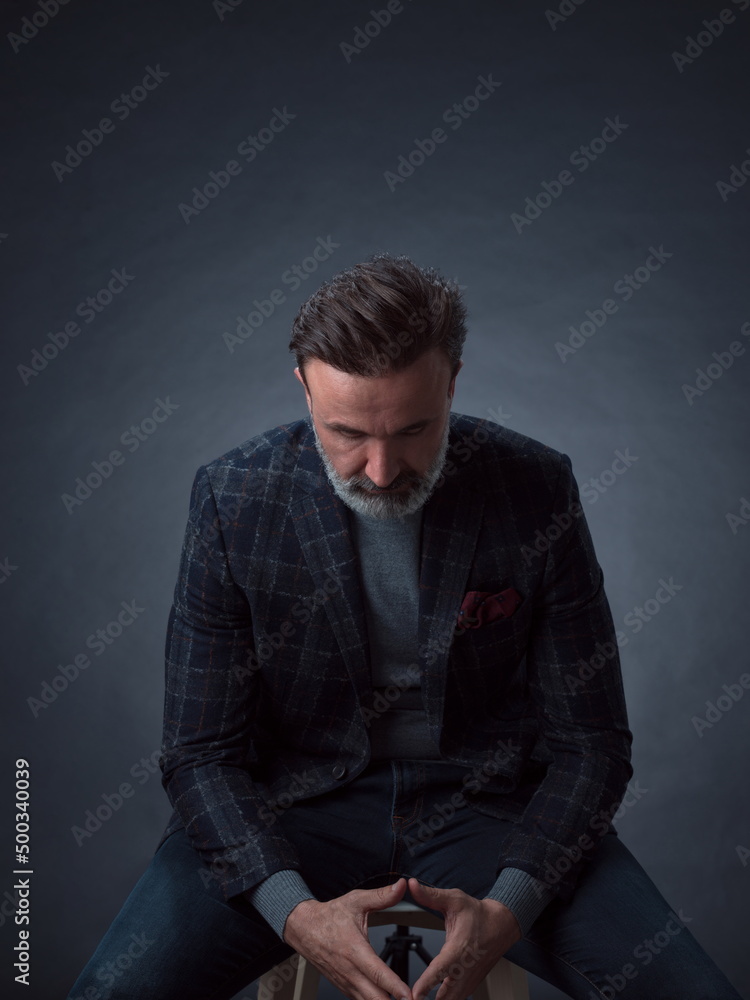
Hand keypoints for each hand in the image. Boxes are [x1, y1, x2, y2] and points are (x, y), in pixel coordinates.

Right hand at [283, 877, 412, 999]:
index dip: (394, 987)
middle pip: (373, 997)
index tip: (408, 995)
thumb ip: (381, 896)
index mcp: (354, 949)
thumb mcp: (356, 900)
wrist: (304, 928)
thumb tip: (401, 886)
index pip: (377, 972)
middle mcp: (349, 970)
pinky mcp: (343, 986)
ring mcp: (345, 981)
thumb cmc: (330, 915)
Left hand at [408, 878, 521, 999]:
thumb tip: (412, 885)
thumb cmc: (478, 913)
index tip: (414, 994)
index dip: (427, 983)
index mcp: (459, 948)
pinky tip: (435, 998)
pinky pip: (457, 999)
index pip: (441, 969)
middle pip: (447, 995)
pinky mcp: (471, 984)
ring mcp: (469, 979)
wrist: (502, 924)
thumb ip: (430, 895)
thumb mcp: (454, 899)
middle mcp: (465, 967)